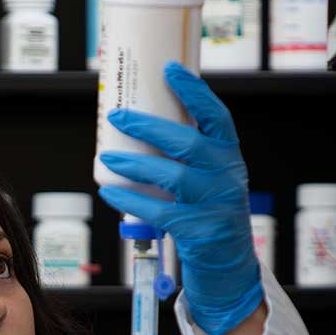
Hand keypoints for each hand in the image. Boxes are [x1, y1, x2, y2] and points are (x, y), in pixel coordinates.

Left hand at [98, 61, 263, 334]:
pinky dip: (131, 201)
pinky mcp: (199, 232)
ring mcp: (215, 205)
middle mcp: (227, 176)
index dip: (194, 91)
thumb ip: (187, 155)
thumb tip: (141, 124)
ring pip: (173, 177)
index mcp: (229, 156)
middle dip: (150, 127)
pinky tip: (110, 193)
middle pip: (189, 143)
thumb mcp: (209, 179)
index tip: (169, 68)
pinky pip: (159, 212)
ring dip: (135, 165)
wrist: (229, 266)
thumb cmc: (210, 214)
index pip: (217, 116)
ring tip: (106, 159)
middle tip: (118, 117)